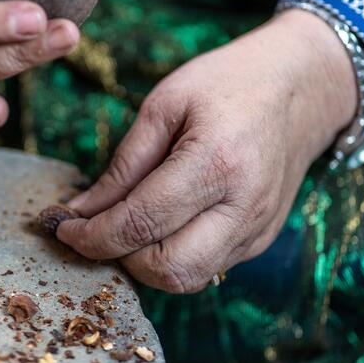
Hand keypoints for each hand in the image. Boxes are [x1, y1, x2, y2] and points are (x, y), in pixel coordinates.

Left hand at [56, 10, 358, 292]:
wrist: (302, 86)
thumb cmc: (227, 83)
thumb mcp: (164, 105)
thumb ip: (123, 164)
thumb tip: (81, 211)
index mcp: (216, 162)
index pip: (142, 223)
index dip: (93, 235)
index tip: (62, 227)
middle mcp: (243, 206)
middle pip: (168, 269)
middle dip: (119, 258)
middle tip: (93, 231)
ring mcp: (257, 229)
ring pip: (188, 278)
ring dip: (144, 264)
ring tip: (123, 228)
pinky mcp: (261, 239)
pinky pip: (207, 267)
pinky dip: (172, 256)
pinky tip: (156, 225)